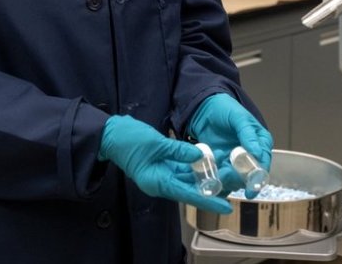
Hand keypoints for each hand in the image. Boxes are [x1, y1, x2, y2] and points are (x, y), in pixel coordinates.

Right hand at [98, 115, 230, 213]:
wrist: (110, 134)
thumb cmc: (129, 139)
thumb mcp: (155, 143)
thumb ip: (178, 150)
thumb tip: (200, 155)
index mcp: (158, 182)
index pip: (188, 194)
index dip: (208, 200)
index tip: (226, 206)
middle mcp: (161, 183)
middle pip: (190, 189)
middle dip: (210, 187)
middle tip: (231, 183)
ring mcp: (161, 175)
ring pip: (187, 180)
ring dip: (204, 176)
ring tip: (224, 171)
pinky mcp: (161, 166)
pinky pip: (181, 170)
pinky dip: (193, 167)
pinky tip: (207, 160)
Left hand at [188, 94, 273, 197]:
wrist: (204, 108)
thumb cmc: (225, 109)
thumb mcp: (239, 118)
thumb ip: (249, 135)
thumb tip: (258, 153)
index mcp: (261, 143)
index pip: (264, 163)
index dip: (258, 175)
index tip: (251, 184)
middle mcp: (251, 155)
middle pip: (250, 175)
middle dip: (238, 179)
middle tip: (226, 175)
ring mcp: (235, 162)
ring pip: (235, 179)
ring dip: (226, 179)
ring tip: (216, 171)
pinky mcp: (221, 165)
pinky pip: (221, 177)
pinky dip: (216, 178)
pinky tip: (209, 174)